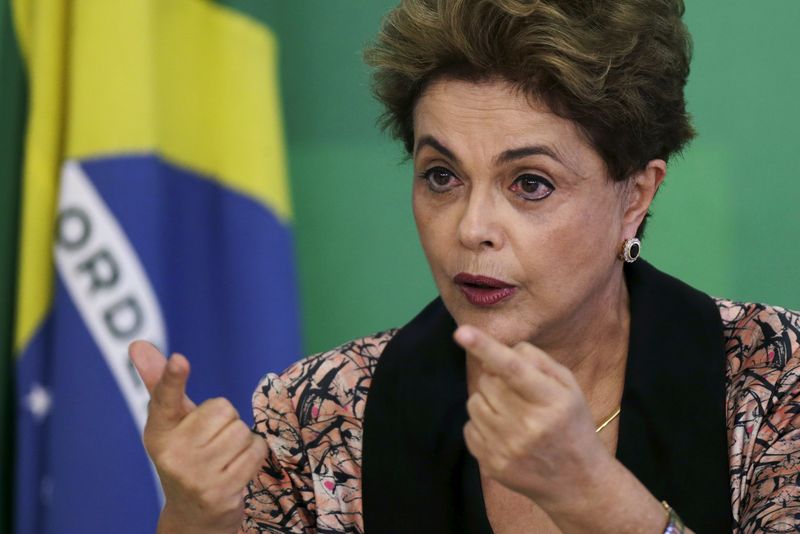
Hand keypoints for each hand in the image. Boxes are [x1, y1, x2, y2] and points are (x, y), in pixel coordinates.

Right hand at [130, 341, 266, 533]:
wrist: (194, 517)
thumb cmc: (186, 455)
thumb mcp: (173, 422)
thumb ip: (163, 383)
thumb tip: (137, 344)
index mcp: (158, 432)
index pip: (165, 398)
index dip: (173, 378)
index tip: (179, 360)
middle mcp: (172, 454)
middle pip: (224, 409)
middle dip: (227, 422)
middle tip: (213, 443)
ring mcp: (195, 475)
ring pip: (241, 430)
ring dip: (242, 441)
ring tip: (224, 458)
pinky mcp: (220, 491)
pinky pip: (255, 450)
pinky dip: (254, 455)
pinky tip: (237, 470)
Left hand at [454, 326, 669, 532]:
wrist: (577, 482)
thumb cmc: (571, 424)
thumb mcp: (568, 387)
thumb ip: (536, 361)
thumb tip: (498, 352)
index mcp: (552, 401)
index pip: (513, 368)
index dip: (485, 348)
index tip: (461, 332)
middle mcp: (529, 426)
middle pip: (488, 382)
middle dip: (496, 380)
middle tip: (517, 394)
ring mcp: (507, 448)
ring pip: (474, 402)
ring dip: (488, 401)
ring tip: (512, 414)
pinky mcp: (491, 465)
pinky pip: (469, 427)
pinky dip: (482, 425)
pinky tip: (505, 434)